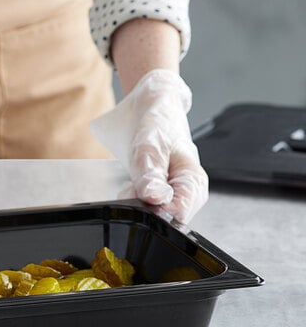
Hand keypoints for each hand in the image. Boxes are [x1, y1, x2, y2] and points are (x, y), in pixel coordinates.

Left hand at [91, 69, 207, 223]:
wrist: (153, 108)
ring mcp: (172, 195)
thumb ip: (152, 175)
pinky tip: (132, 183)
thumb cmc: (159, 124)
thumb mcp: (151, 146)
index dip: (155, 211)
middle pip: (162, 218)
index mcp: (193, 183)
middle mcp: (186, 193)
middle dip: (142, 207)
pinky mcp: (159, 194)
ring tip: (134, 180)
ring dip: (135, 201)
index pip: (178, 216)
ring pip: (150, 213)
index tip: (141, 194)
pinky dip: (132, 197)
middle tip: (133, 185)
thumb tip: (155, 198)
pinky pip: (143, 206)